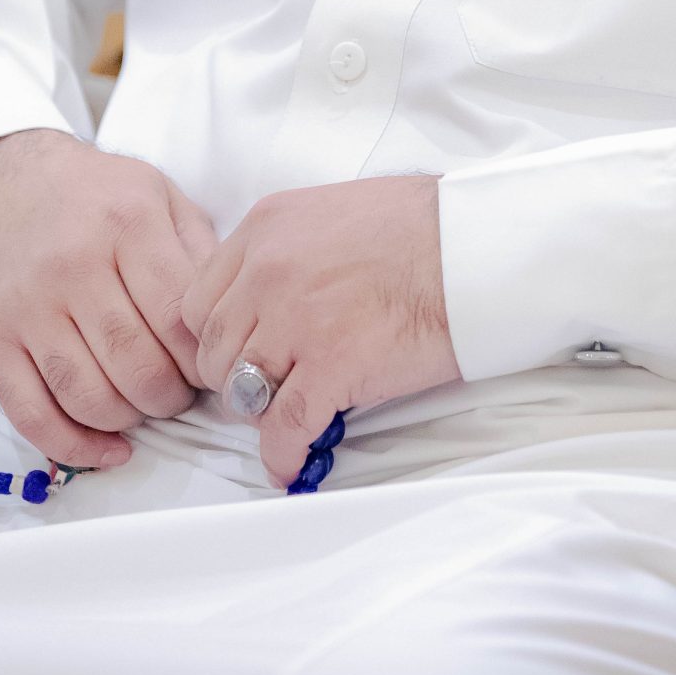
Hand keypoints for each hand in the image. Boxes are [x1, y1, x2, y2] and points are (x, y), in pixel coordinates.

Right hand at [0, 129, 217, 470]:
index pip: (177, 318)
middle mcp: (74, 265)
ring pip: (88, 397)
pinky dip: (74, 446)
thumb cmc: (95, 195)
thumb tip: (231, 320)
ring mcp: (28, 306)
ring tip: (146, 405)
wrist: (4, 184)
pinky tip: (108, 448)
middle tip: (182, 392)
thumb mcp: (159, 196)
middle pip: (136, 365)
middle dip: (172, 397)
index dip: (204, 358)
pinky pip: (30, 413)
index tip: (214, 367)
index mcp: (127, 224)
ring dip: (130, 420)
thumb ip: (199, 251)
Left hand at [185, 176, 460, 486]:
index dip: (219, 336)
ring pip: (241, 390)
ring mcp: (295, 320)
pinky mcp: (331, 366)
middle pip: (214, 348)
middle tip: (265, 388)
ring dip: (261, 411)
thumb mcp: (330, 211)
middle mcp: (267, 271)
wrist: (474, 246)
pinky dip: (284, 453)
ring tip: (287, 416)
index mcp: (266, 228)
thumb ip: (287, 251)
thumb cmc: (423, 225)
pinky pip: (285, 426)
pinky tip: (292, 463)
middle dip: (235, 376)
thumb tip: (270, 299)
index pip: (200, 300)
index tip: (239, 352)